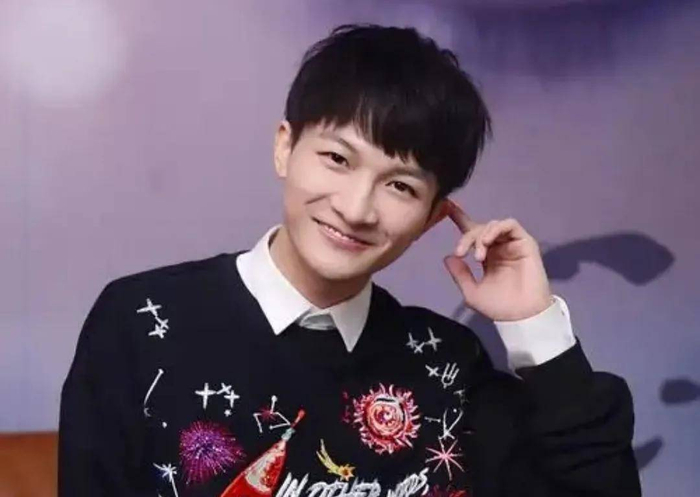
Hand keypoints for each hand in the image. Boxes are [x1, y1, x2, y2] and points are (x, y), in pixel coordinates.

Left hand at [442, 199, 552, 321]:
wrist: (521, 316)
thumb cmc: (499, 306)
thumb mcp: (472, 292)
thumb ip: (460, 274)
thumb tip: (447, 257)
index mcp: (487, 256)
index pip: (473, 233)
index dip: (460, 218)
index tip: (446, 206)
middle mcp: (499, 247)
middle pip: (479, 229)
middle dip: (467, 237)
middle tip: (461, 252)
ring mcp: (512, 244)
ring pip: (493, 225)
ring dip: (480, 235)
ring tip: (477, 254)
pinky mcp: (525, 242)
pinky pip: (510, 225)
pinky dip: (495, 229)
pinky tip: (486, 242)